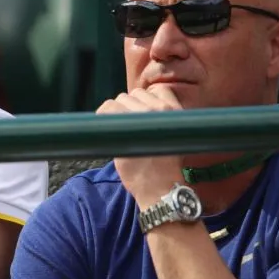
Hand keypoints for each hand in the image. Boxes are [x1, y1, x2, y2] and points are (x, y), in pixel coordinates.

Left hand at [96, 86, 185, 208]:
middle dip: (129, 108)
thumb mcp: (175, 138)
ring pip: (121, 99)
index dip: (146, 101)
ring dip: (116, 111)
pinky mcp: (125, 126)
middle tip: (127, 127)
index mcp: (176, 111)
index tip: (140, 116)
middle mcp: (161, 110)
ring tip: (117, 129)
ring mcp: (143, 117)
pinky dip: (103, 114)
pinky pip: (108, 108)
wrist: (162, 188)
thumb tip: (140, 104)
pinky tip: (105, 127)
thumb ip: (163, 119)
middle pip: (136, 94)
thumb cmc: (166, 167)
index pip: (157, 90)